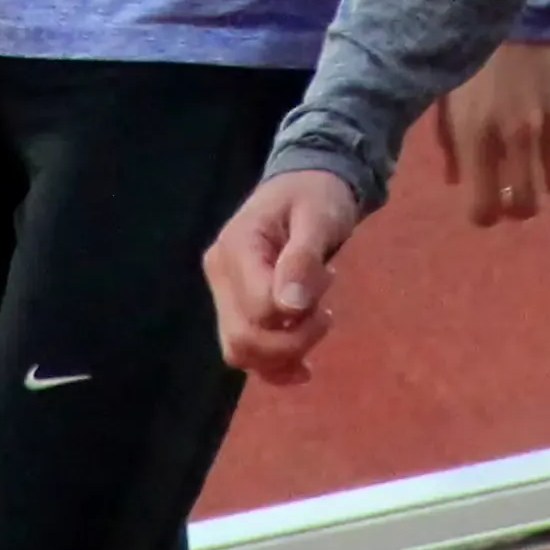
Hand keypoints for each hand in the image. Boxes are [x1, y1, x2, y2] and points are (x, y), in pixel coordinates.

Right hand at [205, 169, 362, 386]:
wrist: (307, 183)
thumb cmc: (316, 194)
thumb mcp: (318, 216)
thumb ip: (303, 258)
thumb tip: (290, 307)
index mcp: (236, 246)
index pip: (259, 307)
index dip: (297, 315)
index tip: (330, 281)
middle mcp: (220, 272)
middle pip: (243, 338)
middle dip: (293, 340)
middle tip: (326, 312)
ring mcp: (223, 292)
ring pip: (241, 351)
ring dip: (285, 352)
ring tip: (316, 319)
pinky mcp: (234, 305)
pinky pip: (245, 351)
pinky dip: (274, 365)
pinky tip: (302, 367)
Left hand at [434, 32, 549, 225]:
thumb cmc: (477, 43)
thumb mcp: (450, 89)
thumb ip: (450, 140)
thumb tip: (458, 181)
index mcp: (477, 133)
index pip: (484, 209)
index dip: (486, 213)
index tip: (488, 202)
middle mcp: (519, 134)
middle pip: (528, 204)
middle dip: (519, 204)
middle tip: (517, 187)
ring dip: (547, 174)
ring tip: (540, 151)